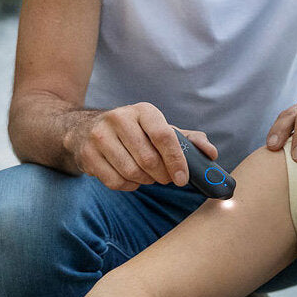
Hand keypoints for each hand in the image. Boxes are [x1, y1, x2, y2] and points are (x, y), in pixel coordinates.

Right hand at [63, 102, 215, 190]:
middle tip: (166, 178)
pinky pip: (115, 181)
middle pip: (148, 159)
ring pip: (132, 172)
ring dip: (145, 181)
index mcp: (143, 111)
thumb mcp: (160, 129)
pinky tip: (131, 178)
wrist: (85, 130)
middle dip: (162, 176)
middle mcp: (119, 118)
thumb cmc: (135, 133)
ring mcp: (100, 136)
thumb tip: (211, 153)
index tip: (183, 179)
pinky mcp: (87, 154)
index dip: (176, 160)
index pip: (164, 136)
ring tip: (148, 176)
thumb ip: (189, 140)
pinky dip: (129, 186)